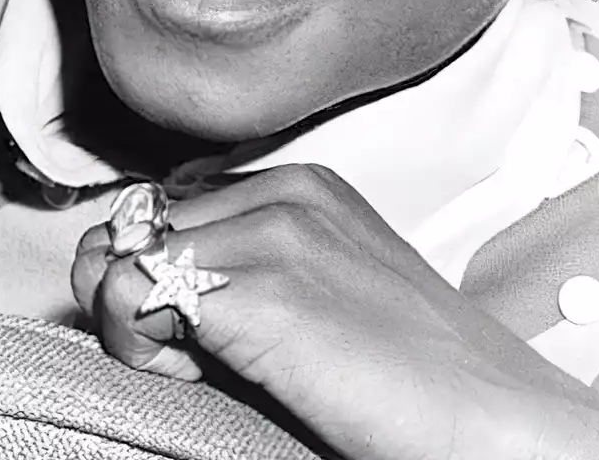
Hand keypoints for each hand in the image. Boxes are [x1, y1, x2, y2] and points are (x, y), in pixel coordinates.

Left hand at [73, 164, 598, 459]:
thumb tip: (120, 264)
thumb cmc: (405, 375)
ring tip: (217, 371)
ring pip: (116, 260)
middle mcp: (286, 191)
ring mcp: (273, 232)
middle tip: (211, 360)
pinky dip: (143, 352)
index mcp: (305, 184)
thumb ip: (241, 263)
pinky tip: (213, 380)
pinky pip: (125, 298)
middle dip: (146, 297)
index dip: (167, 274)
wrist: (483, 415)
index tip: (215, 333)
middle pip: (133, 229)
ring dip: (139, 329)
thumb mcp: (319, 291)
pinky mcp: (257, 288)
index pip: (163, 206)